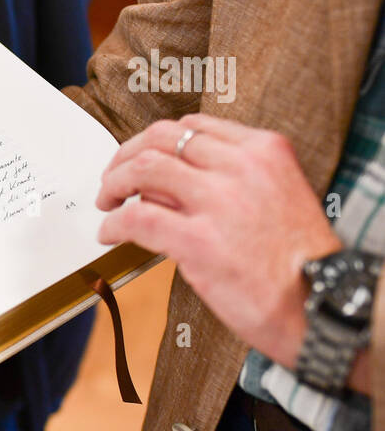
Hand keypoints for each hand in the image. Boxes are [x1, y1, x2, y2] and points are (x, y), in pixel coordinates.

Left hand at [95, 114, 342, 368]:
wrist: (324, 304)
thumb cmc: (300, 261)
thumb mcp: (277, 197)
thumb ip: (228, 182)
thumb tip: (168, 187)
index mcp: (265, 151)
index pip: (194, 126)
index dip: (156, 141)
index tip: (141, 156)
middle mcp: (241, 167)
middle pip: (162, 139)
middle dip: (126, 155)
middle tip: (112, 178)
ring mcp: (219, 202)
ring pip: (143, 169)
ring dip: (113, 184)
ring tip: (106, 203)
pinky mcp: (198, 241)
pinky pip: (137, 219)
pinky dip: (114, 224)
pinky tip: (110, 234)